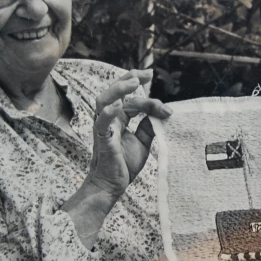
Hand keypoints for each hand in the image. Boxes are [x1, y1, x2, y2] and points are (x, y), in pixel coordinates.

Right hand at [88, 68, 172, 197]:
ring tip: (134, 82)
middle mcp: (109, 119)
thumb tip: (160, 113)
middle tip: (146, 74)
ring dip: (118, 90)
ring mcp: (104, 128)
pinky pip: (101, 124)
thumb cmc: (124, 164)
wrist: (112, 186)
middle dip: (129, 79)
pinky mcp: (102, 140)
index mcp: (118, 119)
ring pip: (104, 101)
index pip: (130, 98)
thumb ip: (148, 126)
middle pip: (115, 92)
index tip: (151, 76)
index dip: (140, 88)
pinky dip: (108, 113)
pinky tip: (117, 106)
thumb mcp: (143, 142)